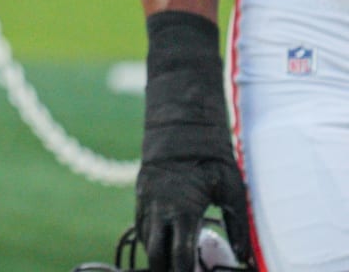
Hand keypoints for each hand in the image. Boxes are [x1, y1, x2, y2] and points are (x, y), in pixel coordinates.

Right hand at [135, 156, 249, 271]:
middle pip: (156, 253)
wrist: (181, 128)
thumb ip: (239, 225)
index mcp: (183, 208)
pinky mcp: (141, 195)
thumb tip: (245, 256)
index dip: (185, 271)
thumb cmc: (211, 157)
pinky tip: (163, 248)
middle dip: (166, 269)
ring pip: (145, 241)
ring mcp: (147, 201)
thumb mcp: (232, 189)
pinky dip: (150, 241)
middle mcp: (159, 208)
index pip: (180, 253)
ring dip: (158, 257)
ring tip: (173, 266)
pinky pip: (141, 226)